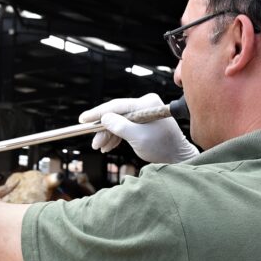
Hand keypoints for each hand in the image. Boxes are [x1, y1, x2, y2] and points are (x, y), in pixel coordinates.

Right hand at [78, 93, 198, 163]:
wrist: (177, 157)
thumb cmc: (161, 147)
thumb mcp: (138, 138)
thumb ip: (120, 126)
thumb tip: (104, 118)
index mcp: (146, 103)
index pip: (116, 106)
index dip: (98, 113)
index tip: (83, 119)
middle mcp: (145, 104)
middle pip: (116, 114)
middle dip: (104, 129)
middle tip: (94, 143)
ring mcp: (145, 111)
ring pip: (119, 121)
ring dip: (108, 135)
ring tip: (100, 147)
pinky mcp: (144, 120)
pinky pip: (126, 125)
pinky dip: (116, 136)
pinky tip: (109, 146)